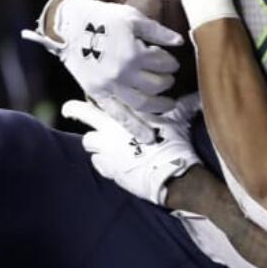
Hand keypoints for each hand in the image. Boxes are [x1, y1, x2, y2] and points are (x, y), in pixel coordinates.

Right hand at [23, 0, 184, 120]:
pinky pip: (118, 115)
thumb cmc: (102, 18)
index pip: (163, 64)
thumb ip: (158, 32)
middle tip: (168, 79)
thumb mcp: (132, 18)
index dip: (171, 63)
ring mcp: (110, 87)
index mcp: (134, 53)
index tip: (170, 62)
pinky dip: (134, 127)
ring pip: (142, 105)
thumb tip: (179, 41)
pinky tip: (147, 136)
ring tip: (168, 106)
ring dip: (159, 107)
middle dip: (167, 82)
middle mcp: (124, 74)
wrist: (69, 26)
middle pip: (156, 86)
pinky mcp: (98, 94)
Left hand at [62, 97, 201, 205]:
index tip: (86, 92)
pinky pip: (97, 163)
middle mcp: (110, 129)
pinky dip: (103, 161)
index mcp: (124, 113)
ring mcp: (107, 151)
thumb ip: (183, 105)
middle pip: (81, 114)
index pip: (99, 97)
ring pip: (88, 141)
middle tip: (68, 110)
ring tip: (103, 142)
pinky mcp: (109, 170)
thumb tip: (198, 95)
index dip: (91, 94)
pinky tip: (112, 162)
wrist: (170, 175)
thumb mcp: (178, 120)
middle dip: (73, 110)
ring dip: (95, 141)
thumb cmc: (173, 143)